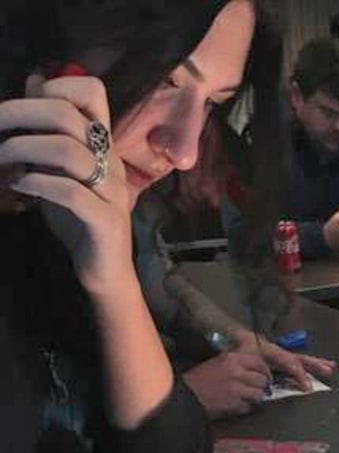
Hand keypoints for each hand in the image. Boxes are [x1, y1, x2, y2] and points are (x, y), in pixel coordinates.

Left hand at [0, 73, 132, 293]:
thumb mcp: (57, 167)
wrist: (104, 270)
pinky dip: (37, 184)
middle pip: (68, 116)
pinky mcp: (106, 221)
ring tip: (1, 161)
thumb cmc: (78, 219)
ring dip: (23, 150)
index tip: (24, 108)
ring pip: (68, 152)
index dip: (55, 86)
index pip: (91, 90)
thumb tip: (35, 79)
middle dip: (20, 114)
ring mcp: (111, 192)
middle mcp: (111, 161)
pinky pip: (71, 193)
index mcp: (103, 144)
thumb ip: (48, 128)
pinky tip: (20, 186)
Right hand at [182, 351, 270, 417]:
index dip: (265, 371)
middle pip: (262, 380)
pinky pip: (248, 407)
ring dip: (254, 398)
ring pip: (259, 394)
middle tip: (255, 389)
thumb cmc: (198, 380)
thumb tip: (254, 369)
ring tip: (244, 398)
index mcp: (231, 359)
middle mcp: (236, 372)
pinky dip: (244, 408)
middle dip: (260, 386)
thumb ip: (236, 363)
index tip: (265, 376)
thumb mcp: (217, 363)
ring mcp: (236, 389)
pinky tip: (234, 405)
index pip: (259, 362)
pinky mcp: (234, 404)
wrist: (185, 396)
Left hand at [230, 330, 335, 392]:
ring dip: (311, 365)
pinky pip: (288, 364)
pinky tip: (307, 374)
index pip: (290, 362)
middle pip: (298, 358)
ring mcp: (272, 355)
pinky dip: (300, 368)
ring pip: (295, 360)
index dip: (300, 374)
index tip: (307, 387)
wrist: (221, 334)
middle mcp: (274, 351)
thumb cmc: (230, 344)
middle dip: (314, 364)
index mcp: (270, 349)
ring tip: (327, 367)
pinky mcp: (269, 360)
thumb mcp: (241, 355)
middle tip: (329, 369)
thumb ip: (255, 368)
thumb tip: (267, 385)